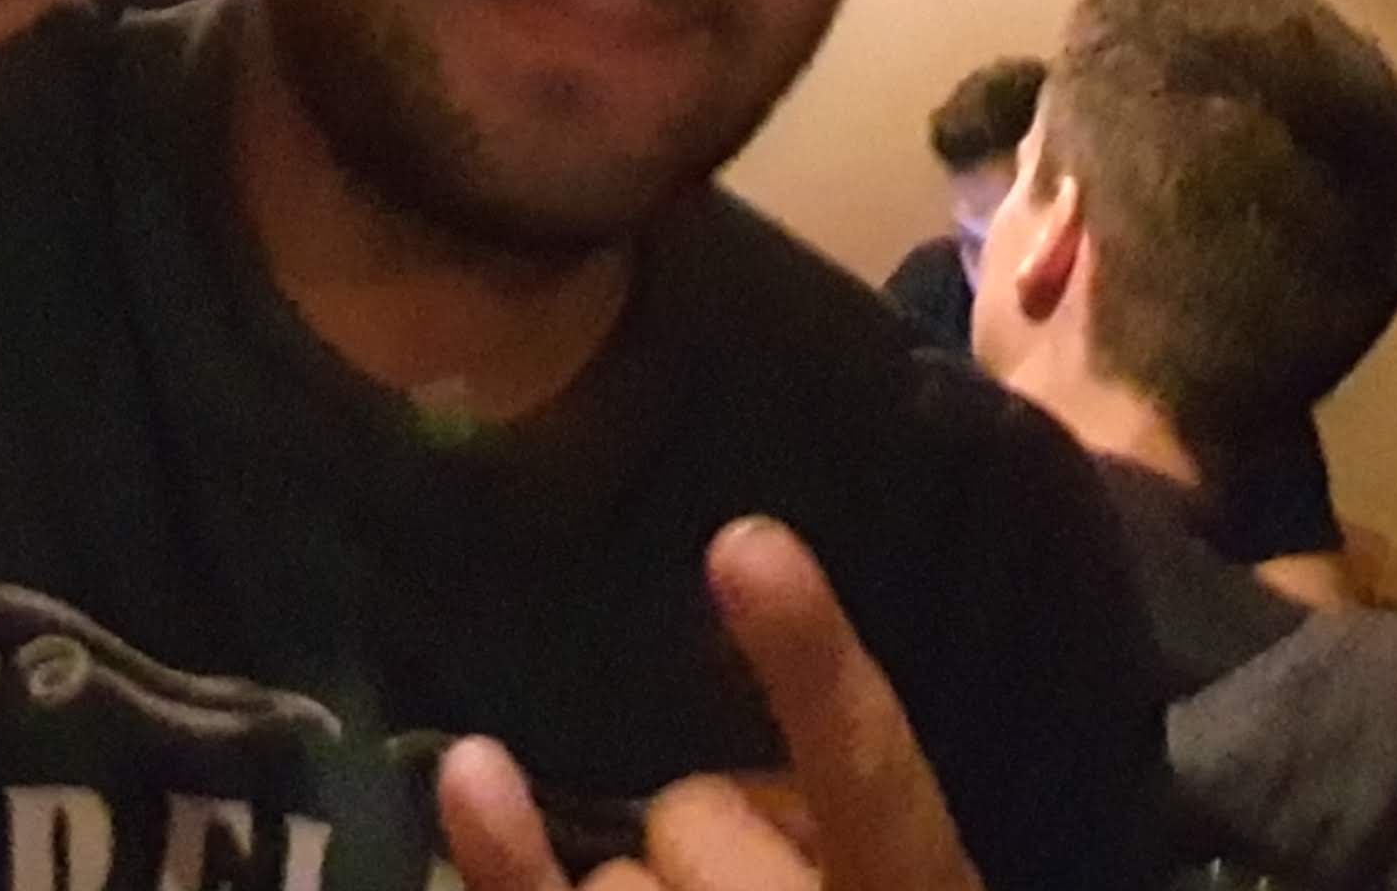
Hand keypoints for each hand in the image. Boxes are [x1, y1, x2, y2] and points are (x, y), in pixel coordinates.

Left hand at [436, 516, 981, 890]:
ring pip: (615, 882)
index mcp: (922, 890)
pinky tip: (474, 774)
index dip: (813, 663)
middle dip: (709, 832)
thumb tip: (757, 737)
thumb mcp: (887, 876)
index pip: (873, 775)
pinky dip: (509, 858)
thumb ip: (845, 821)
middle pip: (702, 815)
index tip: (741, 541)